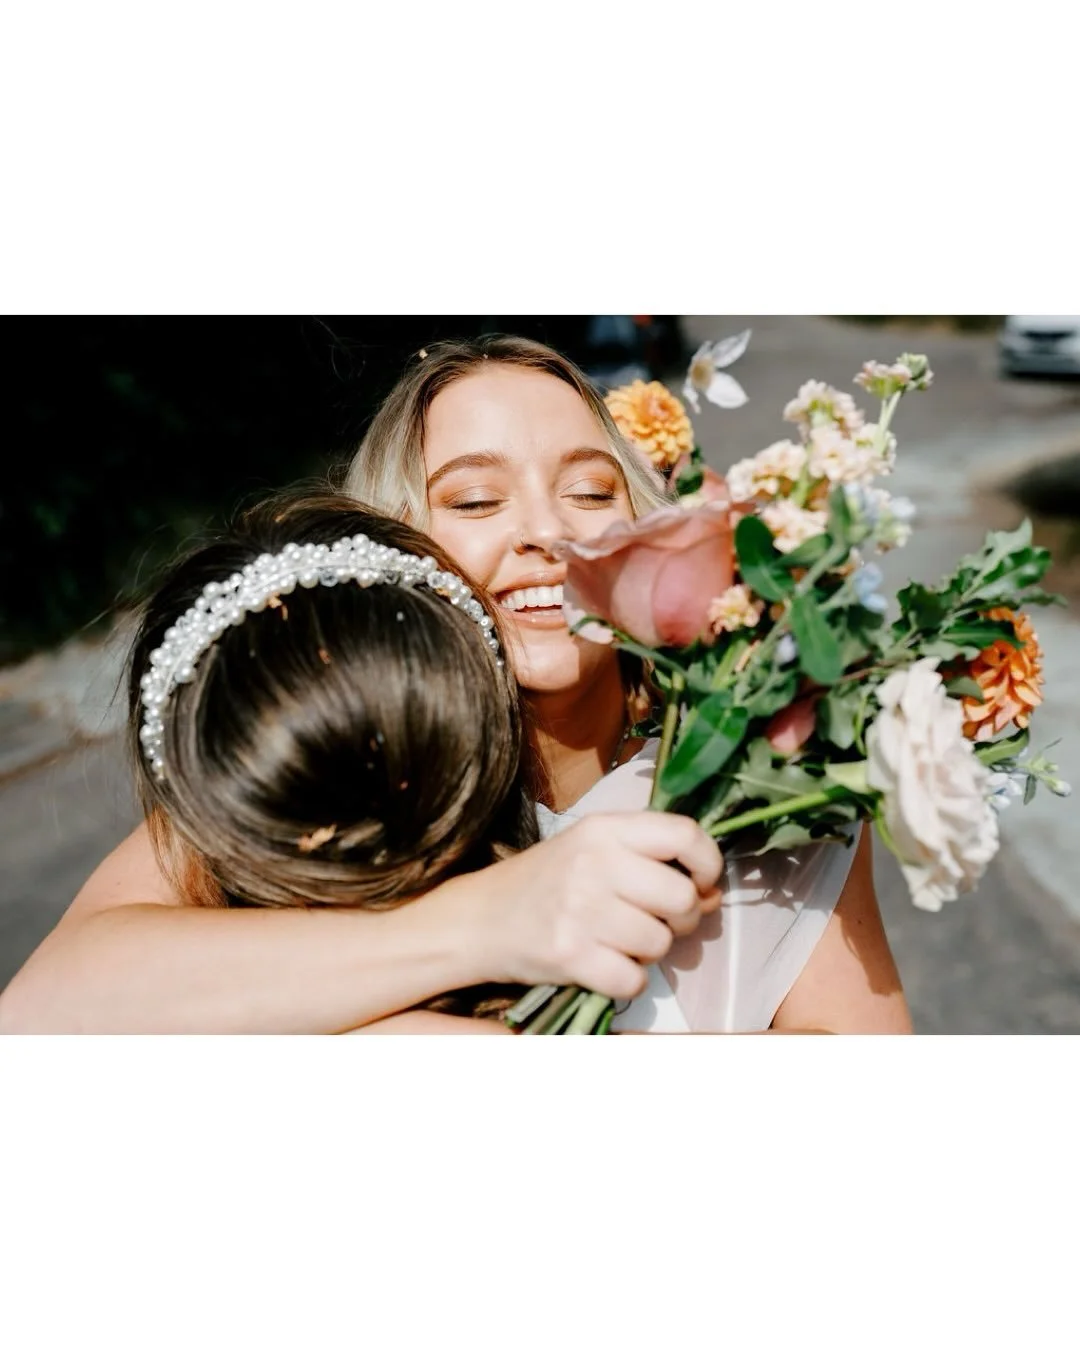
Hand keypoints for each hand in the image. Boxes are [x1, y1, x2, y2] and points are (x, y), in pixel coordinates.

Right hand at [469, 812, 723, 1000]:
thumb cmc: (548, 882)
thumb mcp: (595, 851)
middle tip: (657, 921)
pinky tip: (605, 965)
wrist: (480, 918)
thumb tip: (712, 895)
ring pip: (660, 943)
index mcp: (604, 828)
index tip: (701, 883)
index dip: (708, 863)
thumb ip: (652, 862)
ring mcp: (580, 909)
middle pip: (681, 898)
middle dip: (681, 919)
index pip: (684, 834)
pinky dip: (627, 981)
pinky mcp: (569, 954)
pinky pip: (633, 980)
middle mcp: (594, 863)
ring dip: (649, 952)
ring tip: (621, 942)